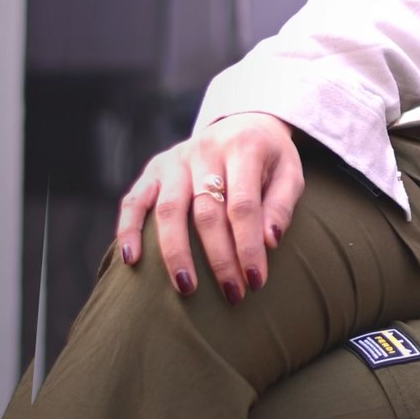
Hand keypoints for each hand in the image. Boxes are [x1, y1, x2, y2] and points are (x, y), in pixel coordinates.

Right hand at [116, 112, 303, 301]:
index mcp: (243, 147)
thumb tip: (270, 242)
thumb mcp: (290, 173)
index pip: (243, 205)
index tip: (256, 281)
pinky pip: (134, 201)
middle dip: (219, 258)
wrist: (243, 124)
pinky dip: (129, 229)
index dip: (248, 246)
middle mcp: (204, 150)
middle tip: (232, 294)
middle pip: (206, 212)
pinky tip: (132, 260)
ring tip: (186, 289)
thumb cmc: (270, 159)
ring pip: (169, 210)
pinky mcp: (154, 169)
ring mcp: (175, 159)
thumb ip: (281, 205)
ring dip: (176, 253)